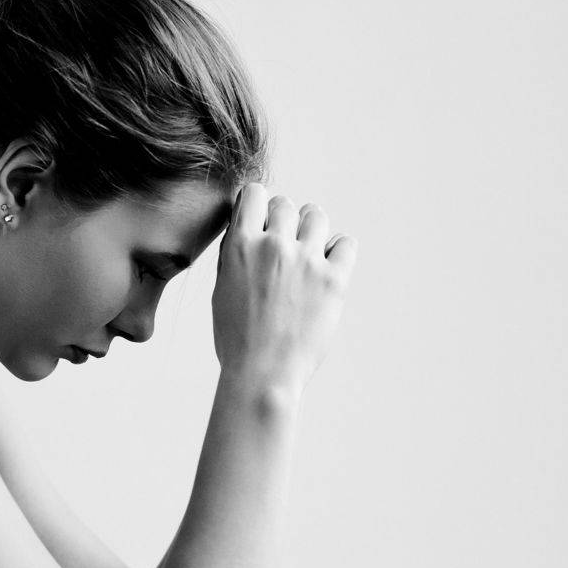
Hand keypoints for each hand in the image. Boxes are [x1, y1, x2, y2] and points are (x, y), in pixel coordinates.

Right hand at [210, 182, 356, 391]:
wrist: (262, 374)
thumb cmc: (237, 336)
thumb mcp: (222, 286)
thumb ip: (236, 251)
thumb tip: (248, 223)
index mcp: (240, 245)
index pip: (254, 193)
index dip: (258, 206)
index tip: (261, 223)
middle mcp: (274, 245)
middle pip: (286, 204)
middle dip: (284, 221)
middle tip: (283, 247)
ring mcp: (306, 261)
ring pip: (316, 216)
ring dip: (311, 230)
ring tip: (307, 253)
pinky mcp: (334, 280)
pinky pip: (345, 244)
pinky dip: (338, 251)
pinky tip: (327, 268)